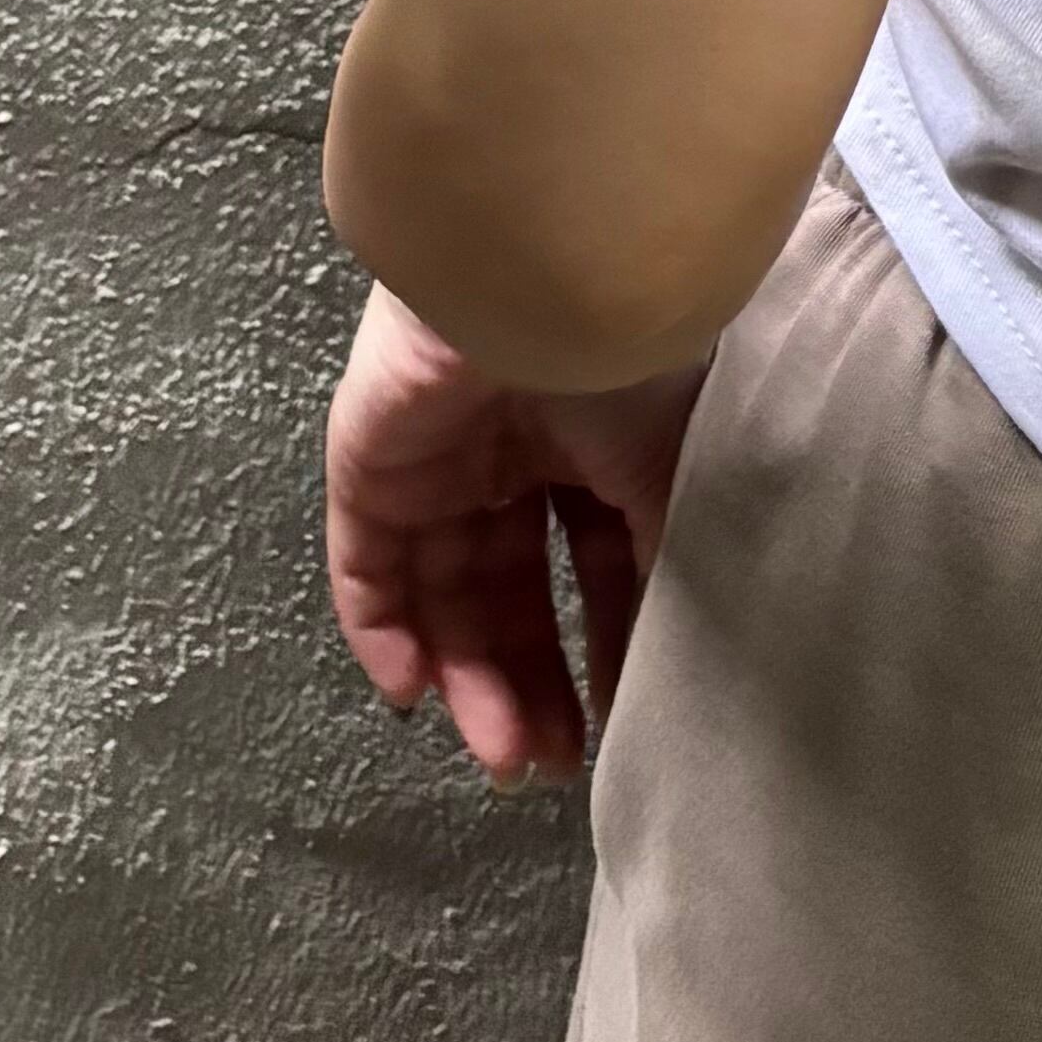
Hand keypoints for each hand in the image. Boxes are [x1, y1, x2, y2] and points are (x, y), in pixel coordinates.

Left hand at [323, 278, 709, 786]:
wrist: (544, 274)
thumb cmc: (631, 356)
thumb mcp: (674, 472)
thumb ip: (665, 565)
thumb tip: (674, 669)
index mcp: (595, 440)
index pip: (592, 567)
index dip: (602, 650)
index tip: (616, 728)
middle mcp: (516, 450)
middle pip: (512, 593)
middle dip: (530, 682)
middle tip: (544, 767)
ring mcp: (440, 458)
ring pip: (444, 592)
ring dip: (470, 679)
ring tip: (503, 756)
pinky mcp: (371, 462)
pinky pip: (366, 564)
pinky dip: (383, 633)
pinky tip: (414, 695)